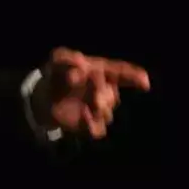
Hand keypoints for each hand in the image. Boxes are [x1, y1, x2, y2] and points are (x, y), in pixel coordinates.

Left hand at [32, 47, 150, 139]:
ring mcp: (98, 109)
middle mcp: (104, 91)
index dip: (134, 76)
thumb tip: (80, 62)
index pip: (121, 73)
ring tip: (85, 104)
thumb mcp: (59, 60)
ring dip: (97, 109)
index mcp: (101, 72)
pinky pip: (98, 130)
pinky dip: (91, 125)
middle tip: (92, 95)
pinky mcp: (90, 125)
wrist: (44, 97)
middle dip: (103, 94)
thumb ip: (68, 57)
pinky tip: (82, 117)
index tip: (144, 82)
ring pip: (106, 113)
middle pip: (112, 96)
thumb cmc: (57, 74)